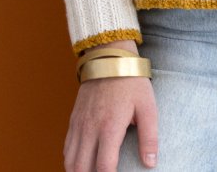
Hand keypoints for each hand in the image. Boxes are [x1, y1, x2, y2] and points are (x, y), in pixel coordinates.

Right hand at [64, 41, 157, 170]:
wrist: (109, 56)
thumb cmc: (131, 81)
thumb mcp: (147, 106)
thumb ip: (149, 137)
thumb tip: (151, 162)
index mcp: (109, 127)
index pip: (104, 167)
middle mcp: (90, 128)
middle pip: (82, 168)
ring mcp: (79, 124)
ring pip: (70, 161)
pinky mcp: (74, 119)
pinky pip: (66, 148)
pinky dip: (70, 162)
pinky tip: (80, 166)